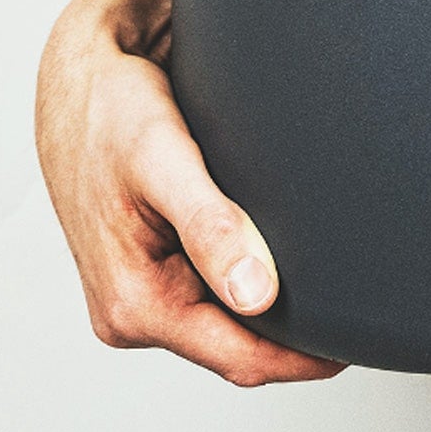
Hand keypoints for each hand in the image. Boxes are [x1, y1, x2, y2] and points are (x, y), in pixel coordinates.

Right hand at [34, 0, 344, 387]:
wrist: (75, 72)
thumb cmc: (106, 106)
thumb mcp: (162, 157)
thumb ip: (210, 226)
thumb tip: (257, 294)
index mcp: (130, 304)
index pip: (238, 359)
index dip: (303, 358)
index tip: (355, 342)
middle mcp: (128, 310)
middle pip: (233, 344)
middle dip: (286, 328)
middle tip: (344, 296)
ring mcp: (135, 292)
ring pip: (222, 316)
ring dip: (263, 296)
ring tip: (306, 261)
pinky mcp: (146, 267)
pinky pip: (207, 289)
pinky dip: (240, 270)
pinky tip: (261, 241)